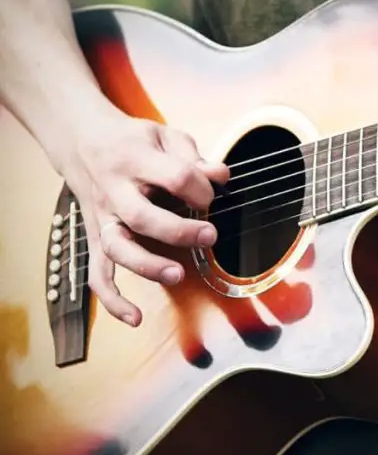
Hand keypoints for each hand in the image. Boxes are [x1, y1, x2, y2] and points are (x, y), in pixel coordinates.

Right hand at [57, 110, 228, 325]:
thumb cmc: (132, 141)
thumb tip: (220, 176)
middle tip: (209, 236)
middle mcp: (114, 191)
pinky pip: (98, 275)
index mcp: (134, 159)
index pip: (174, 176)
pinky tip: (135, 318)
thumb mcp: (164, 136)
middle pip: (142, 216)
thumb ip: (192, 156)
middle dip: (178, 230)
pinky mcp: (96, 238)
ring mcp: (102, 218)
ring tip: (177, 274)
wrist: (81, 140)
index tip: (211, 194)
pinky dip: (113, 300)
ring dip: (146, 265)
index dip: (200, 187)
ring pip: (117, 248)